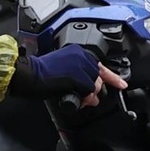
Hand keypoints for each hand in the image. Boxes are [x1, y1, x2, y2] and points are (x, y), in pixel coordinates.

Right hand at [9, 47, 126, 104]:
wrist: (28, 75)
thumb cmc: (40, 73)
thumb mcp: (64, 69)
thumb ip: (79, 76)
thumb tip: (91, 92)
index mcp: (78, 51)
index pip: (100, 66)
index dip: (112, 78)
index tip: (121, 84)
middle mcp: (81, 55)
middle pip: (97, 78)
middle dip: (93, 91)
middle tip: (85, 99)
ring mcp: (80, 65)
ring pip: (93, 86)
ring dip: (87, 96)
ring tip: (76, 98)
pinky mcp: (77, 75)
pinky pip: (87, 91)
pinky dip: (83, 98)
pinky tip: (74, 97)